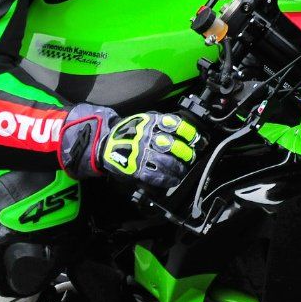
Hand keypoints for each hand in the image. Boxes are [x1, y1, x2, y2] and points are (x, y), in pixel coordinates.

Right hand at [60, 105, 201, 191]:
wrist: (102, 144)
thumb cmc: (127, 132)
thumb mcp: (143, 120)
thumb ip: (160, 123)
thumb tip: (184, 130)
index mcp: (150, 123)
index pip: (175, 125)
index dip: (189, 133)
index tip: (197, 140)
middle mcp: (147, 137)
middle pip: (174, 146)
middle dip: (186, 154)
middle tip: (191, 158)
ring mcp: (141, 153)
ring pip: (167, 162)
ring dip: (178, 169)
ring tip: (182, 172)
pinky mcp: (135, 168)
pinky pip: (155, 175)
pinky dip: (166, 179)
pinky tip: (172, 181)